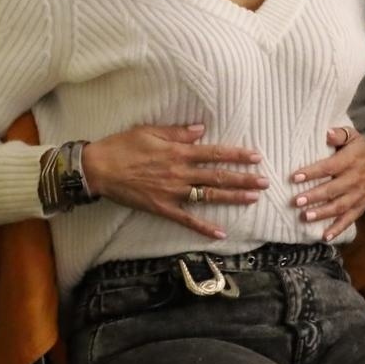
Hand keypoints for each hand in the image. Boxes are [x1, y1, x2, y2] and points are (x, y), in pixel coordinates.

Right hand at [81, 124, 267, 238]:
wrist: (98, 168)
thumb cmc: (121, 146)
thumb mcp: (148, 131)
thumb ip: (176, 132)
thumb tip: (201, 130)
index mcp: (177, 153)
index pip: (214, 153)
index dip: (236, 155)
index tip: (255, 157)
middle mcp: (179, 173)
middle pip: (217, 176)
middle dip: (244, 178)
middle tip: (265, 181)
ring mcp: (172, 192)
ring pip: (209, 196)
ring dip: (233, 197)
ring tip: (254, 198)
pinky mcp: (163, 207)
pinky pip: (187, 219)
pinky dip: (205, 227)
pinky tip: (221, 233)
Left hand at [292, 126, 364, 241]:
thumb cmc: (361, 150)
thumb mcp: (354, 136)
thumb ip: (339, 134)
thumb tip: (327, 133)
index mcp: (350, 161)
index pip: (329, 167)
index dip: (312, 172)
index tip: (295, 177)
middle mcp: (354, 179)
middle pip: (333, 190)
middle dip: (314, 196)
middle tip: (296, 201)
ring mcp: (358, 195)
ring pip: (340, 207)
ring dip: (322, 213)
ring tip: (305, 217)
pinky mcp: (361, 206)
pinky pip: (350, 219)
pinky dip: (338, 229)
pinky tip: (324, 236)